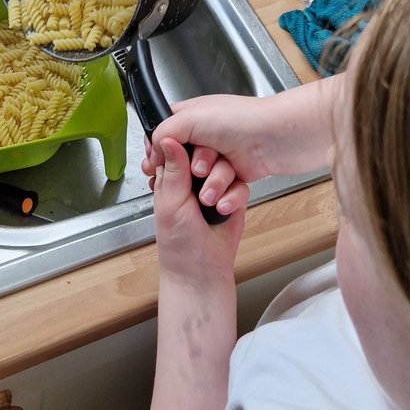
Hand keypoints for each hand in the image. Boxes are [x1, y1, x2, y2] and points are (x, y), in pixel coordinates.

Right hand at [143, 77, 341, 207]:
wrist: (280, 138)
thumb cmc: (242, 120)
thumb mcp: (191, 118)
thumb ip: (164, 132)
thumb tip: (155, 150)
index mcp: (193, 116)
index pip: (166, 133)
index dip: (160, 150)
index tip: (155, 165)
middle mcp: (207, 135)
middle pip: (182, 162)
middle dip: (188, 172)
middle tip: (197, 170)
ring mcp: (224, 155)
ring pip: (203, 181)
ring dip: (210, 186)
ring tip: (219, 182)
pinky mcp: (238, 174)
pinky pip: (223, 191)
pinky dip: (226, 196)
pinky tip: (228, 197)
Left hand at [153, 137, 246, 282]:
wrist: (202, 270)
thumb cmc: (178, 242)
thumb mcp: (170, 203)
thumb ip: (173, 170)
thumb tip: (168, 139)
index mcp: (173, 176)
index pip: (181, 146)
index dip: (188, 142)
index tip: (192, 147)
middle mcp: (194, 178)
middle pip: (208, 151)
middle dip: (209, 164)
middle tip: (202, 177)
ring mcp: (216, 186)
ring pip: (227, 166)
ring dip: (221, 183)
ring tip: (210, 204)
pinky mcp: (234, 197)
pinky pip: (241, 185)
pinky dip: (234, 197)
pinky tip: (224, 210)